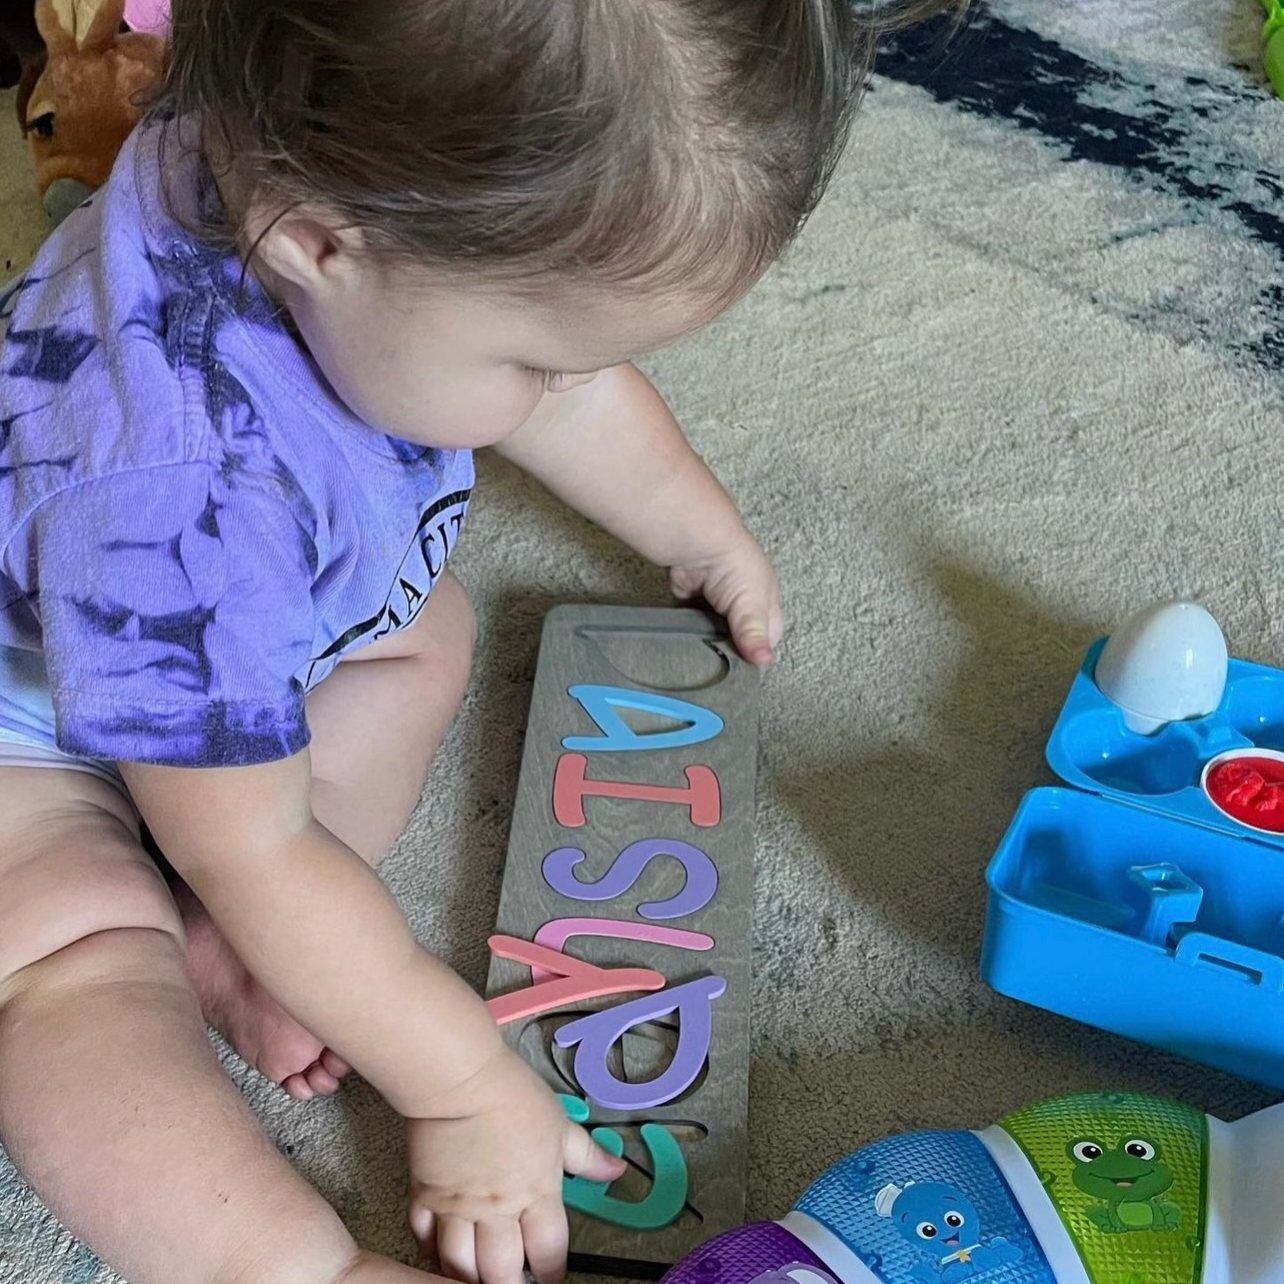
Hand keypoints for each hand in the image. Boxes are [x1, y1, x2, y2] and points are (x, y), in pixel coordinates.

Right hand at [407, 1049, 625, 1283]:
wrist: (462, 1081)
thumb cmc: (513, 1096)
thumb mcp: (560, 1124)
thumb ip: (588, 1155)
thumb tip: (617, 1170)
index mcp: (536, 1192)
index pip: (549, 1251)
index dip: (551, 1273)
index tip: (550, 1278)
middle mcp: (498, 1210)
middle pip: (501, 1273)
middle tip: (511, 1282)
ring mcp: (458, 1208)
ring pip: (459, 1266)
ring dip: (469, 1278)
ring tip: (477, 1278)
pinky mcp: (425, 1197)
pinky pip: (424, 1240)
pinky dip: (432, 1253)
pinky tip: (440, 1253)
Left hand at [670, 527, 782, 665]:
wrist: (696, 543)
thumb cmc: (733, 562)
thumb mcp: (752, 601)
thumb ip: (754, 632)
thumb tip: (763, 659)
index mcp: (765, 604)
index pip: (768, 639)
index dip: (758, 654)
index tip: (744, 668)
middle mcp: (742, 605)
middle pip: (741, 639)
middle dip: (732, 650)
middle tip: (722, 663)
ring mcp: (716, 605)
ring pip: (716, 635)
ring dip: (710, 643)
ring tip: (705, 654)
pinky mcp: (693, 604)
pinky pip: (693, 627)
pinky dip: (691, 634)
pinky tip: (688, 642)